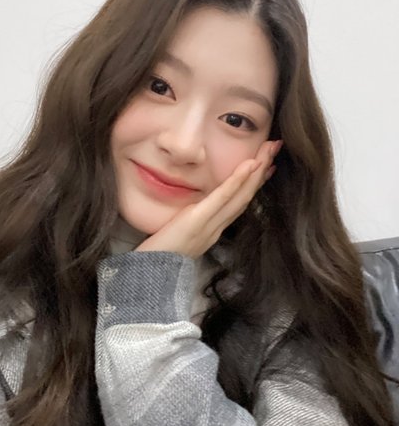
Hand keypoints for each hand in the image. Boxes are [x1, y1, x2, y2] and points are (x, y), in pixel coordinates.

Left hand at [134, 139, 282, 258]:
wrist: (150, 276)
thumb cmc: (159, 258)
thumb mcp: (179, 239)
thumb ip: (189, 225)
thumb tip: (192, 211)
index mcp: (212, 232)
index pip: (238, 204)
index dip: (254, 184)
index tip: (267, 167)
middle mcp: (216, 229)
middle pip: (245, 197)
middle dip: (261, 172)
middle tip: (275, 148)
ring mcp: (209, 226)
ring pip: (240, 197)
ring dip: (256, 172)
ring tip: (268, 150)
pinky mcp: (198, 221)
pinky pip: (221, 199)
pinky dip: (236, 181)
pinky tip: (249, 165)